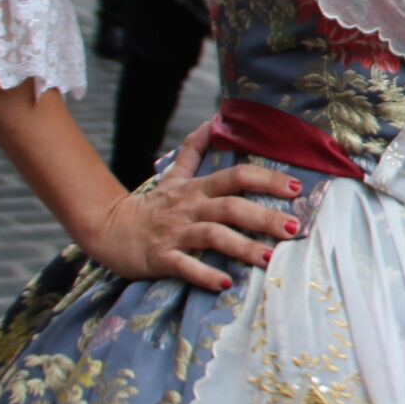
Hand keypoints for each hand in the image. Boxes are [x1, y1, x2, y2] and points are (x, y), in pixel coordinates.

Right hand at [79, 119, 305, 292]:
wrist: (108, 229)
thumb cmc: (152, 205)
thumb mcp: (173, 175)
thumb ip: (194, 150)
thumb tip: (213, 121)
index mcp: (197, 188)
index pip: (236, 176)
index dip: (266, 179)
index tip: (296, 187)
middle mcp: (189, 208)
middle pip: (230, 207)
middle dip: (264, 217)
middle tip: (293, 228)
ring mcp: (175, 233)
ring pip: (212, 236)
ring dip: (242, 247)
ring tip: (268, 257)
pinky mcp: (160, 257)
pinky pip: (185, 267)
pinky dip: (205, 275)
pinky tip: (227, 283)